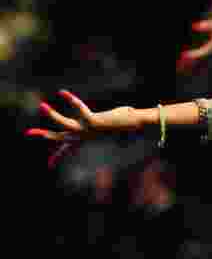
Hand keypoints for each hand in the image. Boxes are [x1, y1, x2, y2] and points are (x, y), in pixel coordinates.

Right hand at [26, 90, 141, 167]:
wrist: (137, 124)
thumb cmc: (125, 122)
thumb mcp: (112, 123)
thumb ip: (111, 119)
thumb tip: (123, 114)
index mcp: (87, 138)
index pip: (68, 149)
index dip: (57, 156)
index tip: (50, 165)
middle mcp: (85, 136)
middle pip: (60, 138)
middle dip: (43, 136)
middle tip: (27, 133)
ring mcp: (89, 130)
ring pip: (65, 125)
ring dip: (53, 116)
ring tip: (41, 105)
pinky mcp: (95, 121)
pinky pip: (80, 110)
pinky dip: (72, 100)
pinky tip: (63, 92)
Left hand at [177, 17, 211, 71]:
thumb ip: (206, 25)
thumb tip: (193, 26)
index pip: (201, 52)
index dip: (191, 55)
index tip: (183, 57)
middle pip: (201, 60)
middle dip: (190, 63)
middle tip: (179, 67)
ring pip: (204, 62)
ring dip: (193, 65)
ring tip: (184, 67)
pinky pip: (208, 59)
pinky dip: (200, 62)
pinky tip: (196, 64)